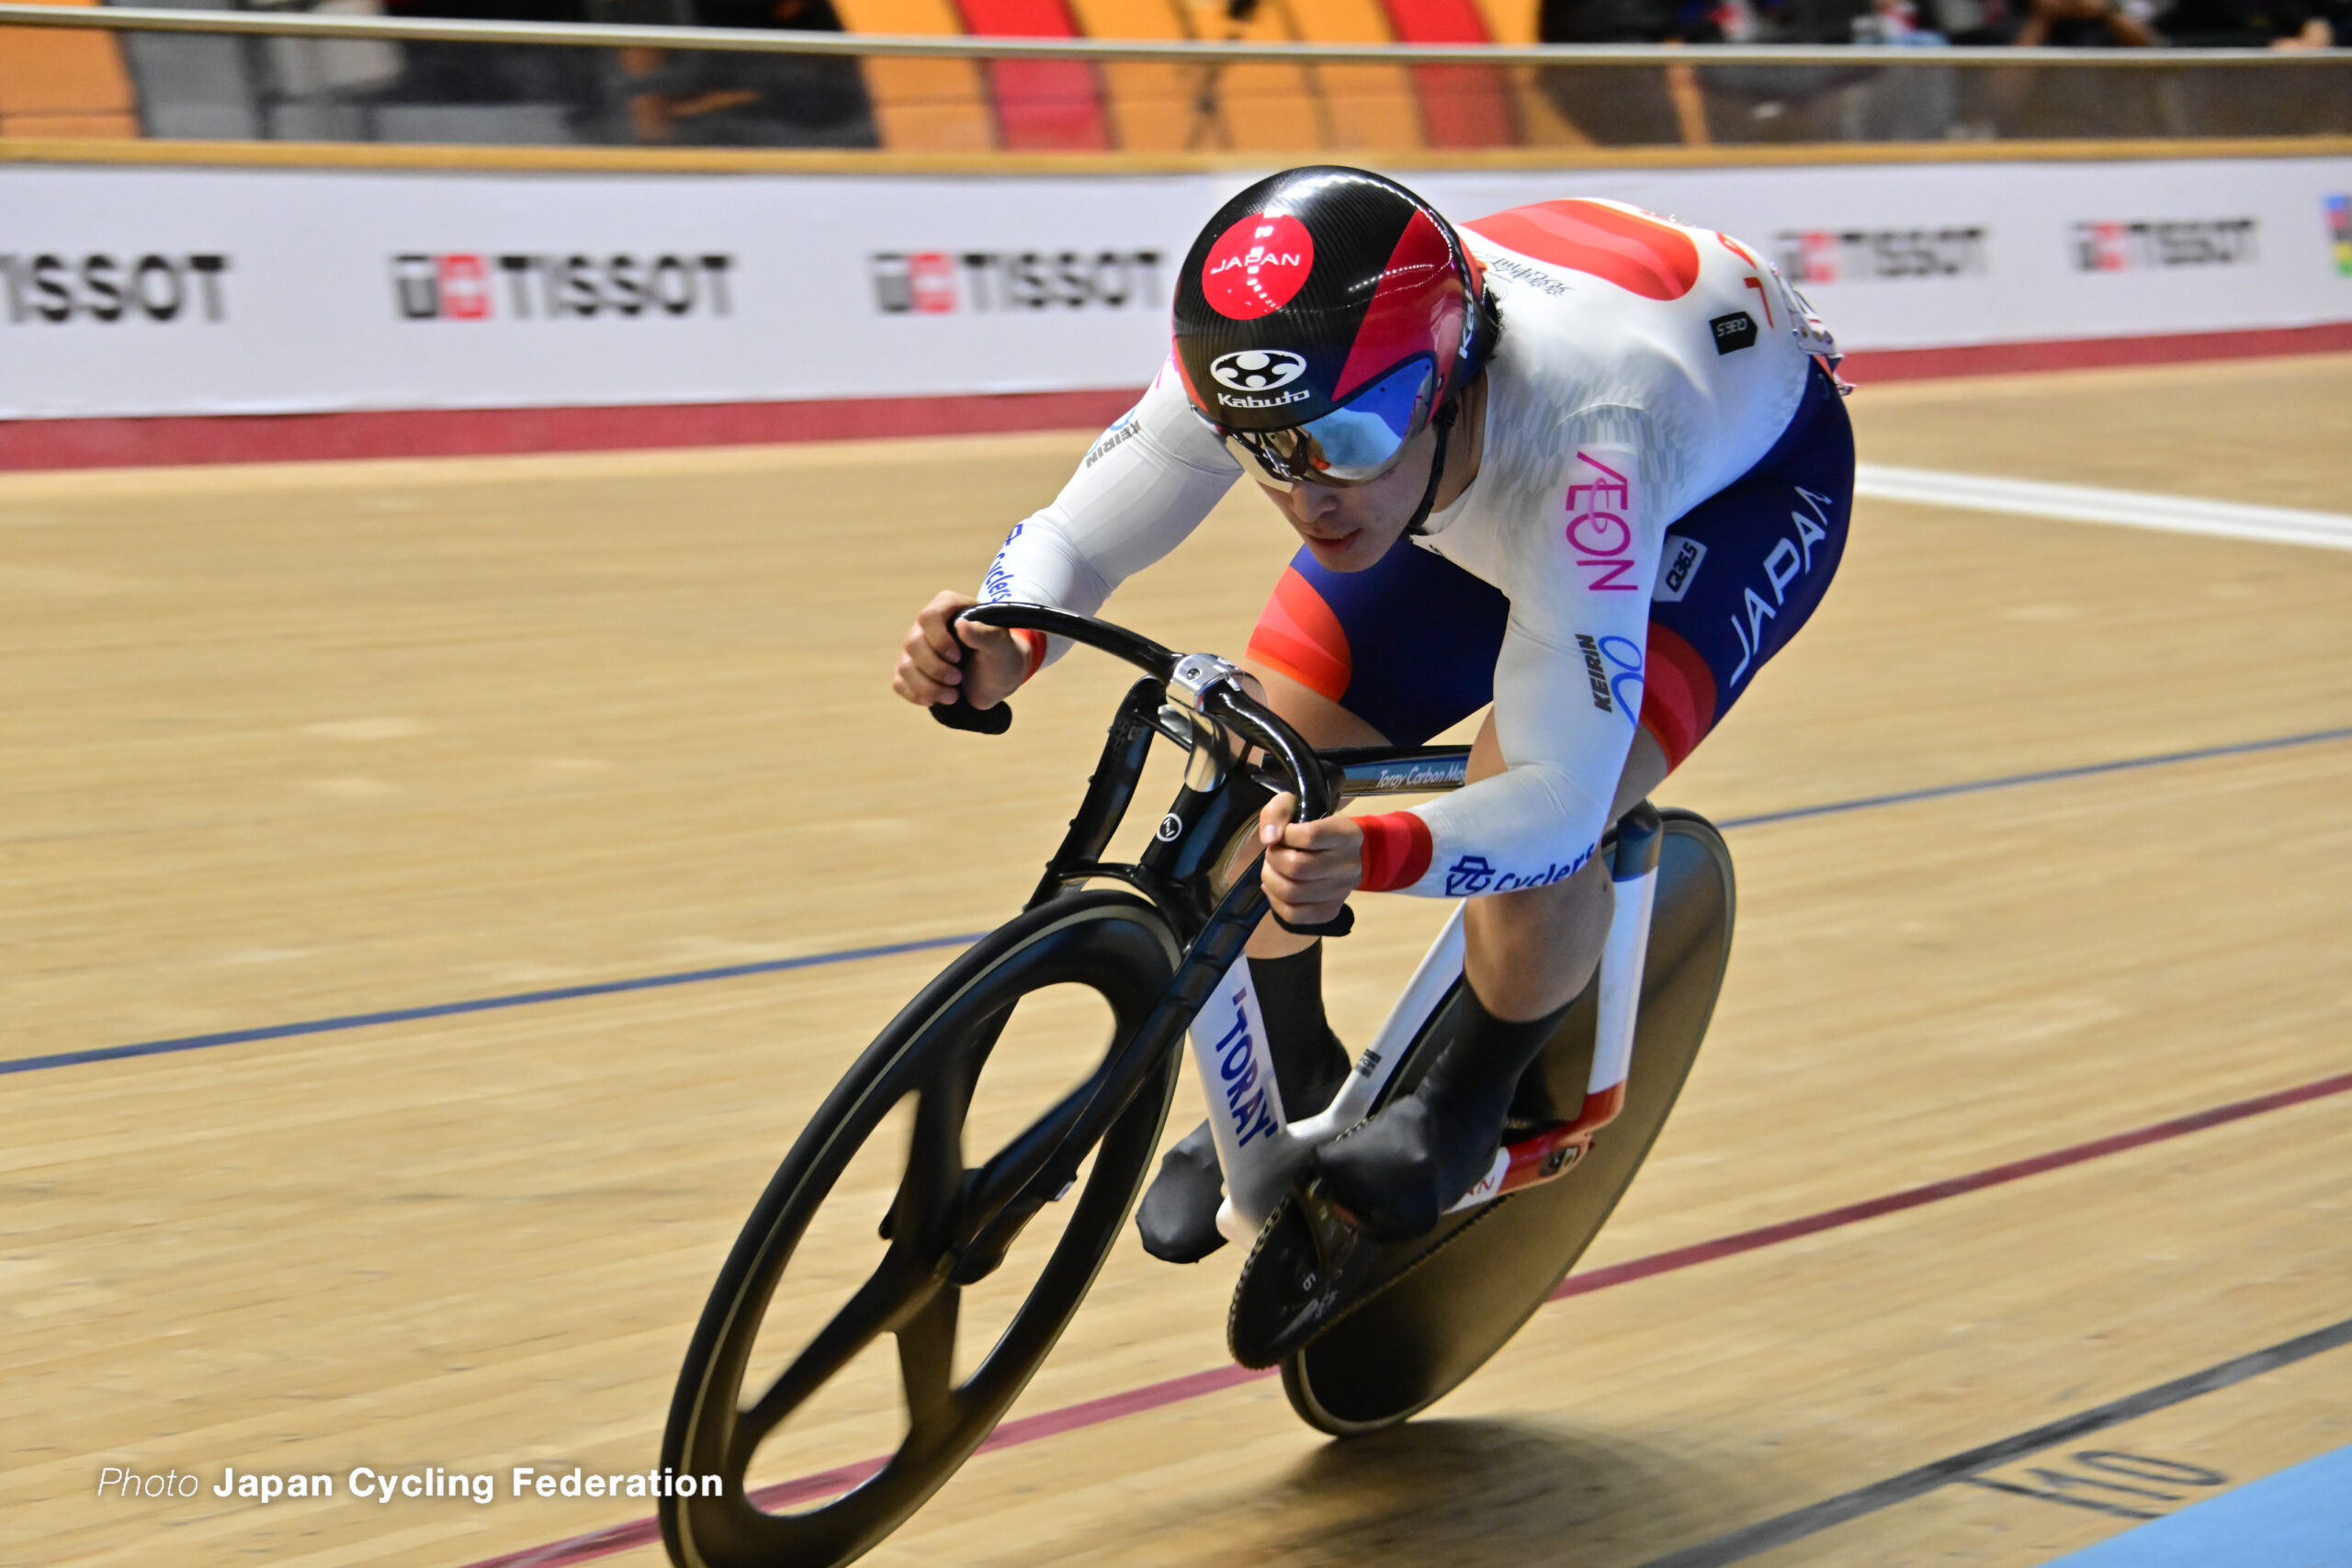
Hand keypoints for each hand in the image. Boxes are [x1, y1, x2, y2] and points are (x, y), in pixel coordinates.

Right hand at [892, 590, 1028, 710]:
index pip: (928, 617)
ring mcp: (916, 648)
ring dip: (928, 686)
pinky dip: (916, 694)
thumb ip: (986, 634)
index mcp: (948, 607)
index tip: (958, 657)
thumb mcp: (1002, 646)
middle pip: (913, 644)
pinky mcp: (911, 670)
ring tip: (953, 697)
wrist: (998, 677)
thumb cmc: (1002, 655)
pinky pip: (900, 682)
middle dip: (935, 668)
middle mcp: (926, 625)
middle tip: (958, 680)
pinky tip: (934, 701)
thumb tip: (962, 625)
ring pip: (905, 666)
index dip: (939, 640)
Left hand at [1258, 793, 1362, 927]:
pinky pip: (1293, 914)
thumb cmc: (1319, 826)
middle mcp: (1347, 865)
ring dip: (1271, 879)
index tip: (1285, 833)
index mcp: (1344, 835)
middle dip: (1274, 858)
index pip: (1310, 836)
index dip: (1287, 834)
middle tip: (1274, 852)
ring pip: (1292, 892)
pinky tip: (1275, 887)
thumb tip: (1269, 839)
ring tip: (1272, 869)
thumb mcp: (1298, 805)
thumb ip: (1278, 812)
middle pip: (1297, 867)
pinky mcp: (1329, 910)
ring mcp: (1340, 891)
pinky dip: (1275, 901)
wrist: (1350, 852)